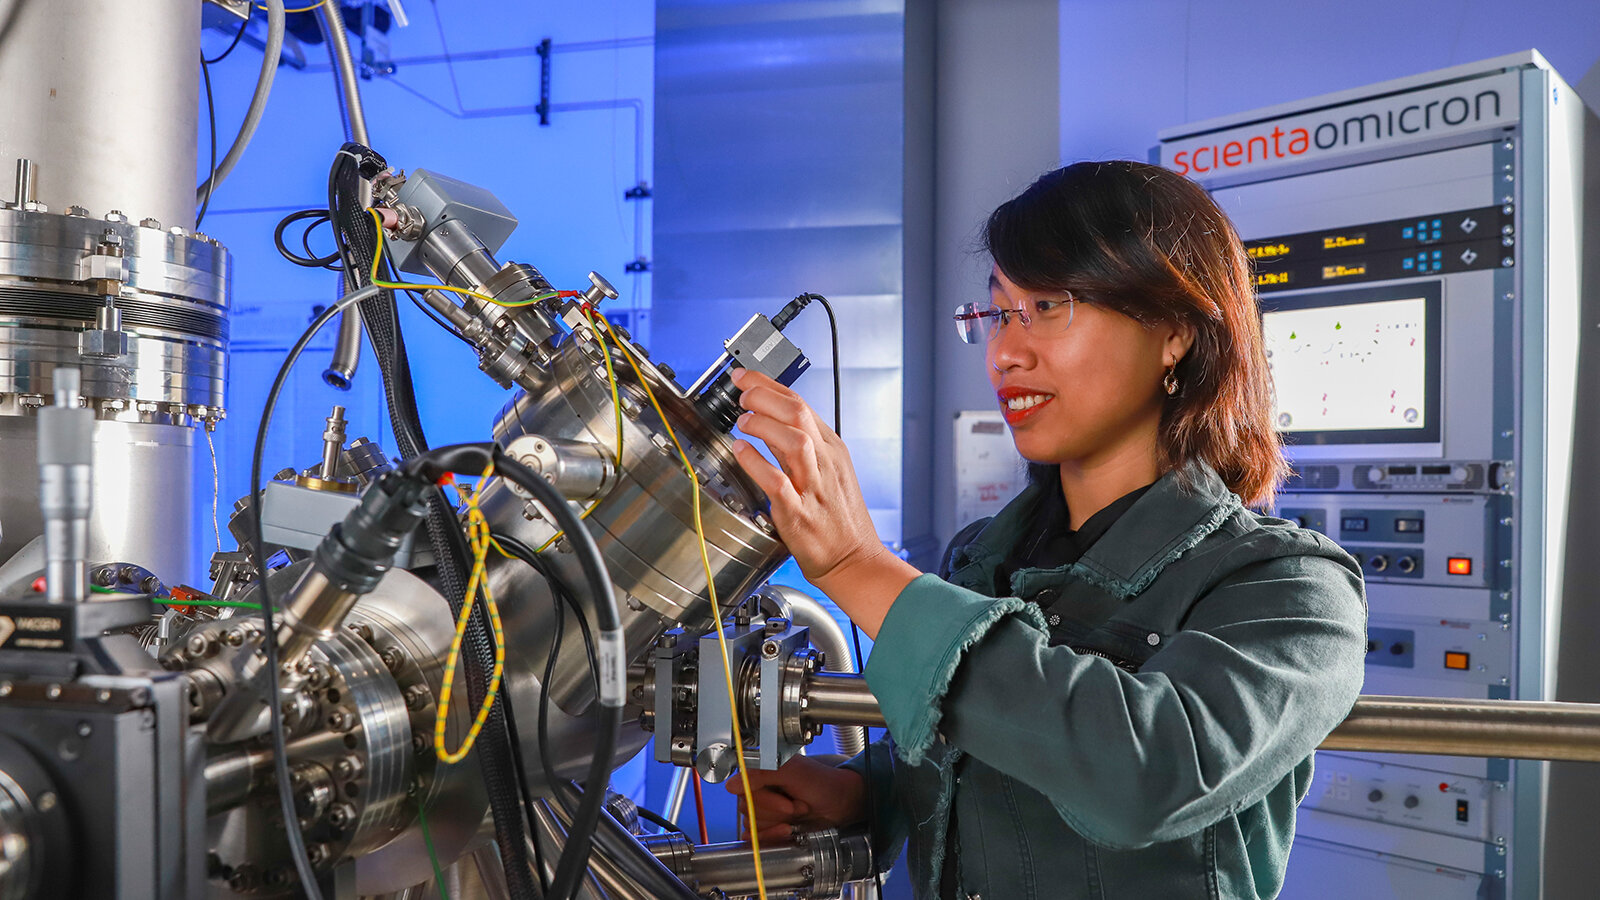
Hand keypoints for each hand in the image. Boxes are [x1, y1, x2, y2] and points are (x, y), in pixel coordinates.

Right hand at [725, 754, 866, 841]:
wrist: (839, 804)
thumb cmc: (822, 783)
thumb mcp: (793, 771)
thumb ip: (761, 774)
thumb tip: (732, 784)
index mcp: (760, 773)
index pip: (743, 791)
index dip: (766, 801)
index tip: (787, 802)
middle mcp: (758, 790)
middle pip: (748, 811)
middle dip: (777, 813)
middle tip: (796, 805)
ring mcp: (763, 810)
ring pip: (753, 826)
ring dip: (779, 824)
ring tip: (797, 814)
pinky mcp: (768, 827)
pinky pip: (757, 839)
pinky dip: (773, 837)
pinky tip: (789, 830)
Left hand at [729, 368, 918, 636]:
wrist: (854, 560)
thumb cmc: (838, 519)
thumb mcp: (829, 471)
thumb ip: (802, 447)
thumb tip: (770, 421)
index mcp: (831, 449)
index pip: (800, 404)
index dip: (768, 385)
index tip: (745, 377)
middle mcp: (824, 462)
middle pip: (797, 412)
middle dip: (765, 395)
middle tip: (741, 394)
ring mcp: (813, 486)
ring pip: (793, 440)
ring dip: (763, 424)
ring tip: (742, 420)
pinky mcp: (800, 512)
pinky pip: (777, 481)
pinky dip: (757, 462)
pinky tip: (741, 451)